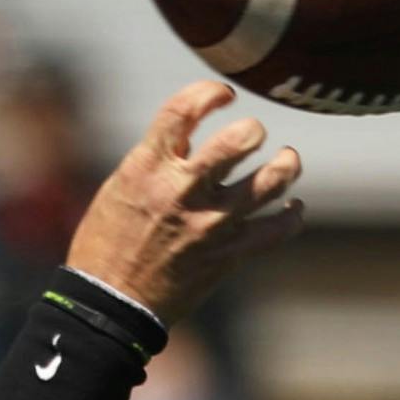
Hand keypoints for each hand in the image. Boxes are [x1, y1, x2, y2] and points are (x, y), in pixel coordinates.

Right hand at [66, 81, 303, 327]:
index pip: (186, 107)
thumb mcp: (121, 188)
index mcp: (149, 167)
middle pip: (242, 139)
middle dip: (252, 131)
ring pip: (273, 179)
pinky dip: (292, 214)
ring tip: (286, 161)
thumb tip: (194, 135)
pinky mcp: (230, 254)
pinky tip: (291, 206)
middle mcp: (184, 190)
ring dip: (286, 164)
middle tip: (252, 136)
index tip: (222, 97)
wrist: (111, 305)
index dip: (211, 93)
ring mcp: (212, 223)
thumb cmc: (107, 245)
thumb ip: (158, 158)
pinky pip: (279, 228)